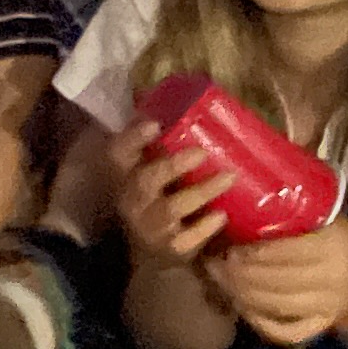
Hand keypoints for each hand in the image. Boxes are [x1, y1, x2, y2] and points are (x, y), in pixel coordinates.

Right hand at [111, 120, 233, 270]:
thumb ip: (159, 139)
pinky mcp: (172, 249)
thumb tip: (178, 94)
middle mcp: (134, 201)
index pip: (118, 153)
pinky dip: (204, 228)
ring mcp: (152, 227)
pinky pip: (187, 239)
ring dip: (201, 191)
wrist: (154, 255)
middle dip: (172, 166)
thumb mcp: (150, 170)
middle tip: (201, 152)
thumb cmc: (157, 199)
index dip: (132, 138)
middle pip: (145, 181)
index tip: (154, 123)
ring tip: (229, 177)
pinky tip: (221, 215)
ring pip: (172, 209)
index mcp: (125, 177)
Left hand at [209, 218, 347, 348]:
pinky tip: (240, 305)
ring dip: (239, 293)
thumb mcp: (323, 221)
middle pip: (273, 280)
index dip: (252, 252)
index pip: (284, 252)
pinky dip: (257, 321)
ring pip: (272, 305)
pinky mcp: (319, 327)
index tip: (230, 246)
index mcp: (332, 247)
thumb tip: (241, 211)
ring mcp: (325, 307)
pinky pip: (282, 331)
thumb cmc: (337, 242)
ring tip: (221, 279)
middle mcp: (331, 279)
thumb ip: (291, 219)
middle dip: (238, 273)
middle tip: (216, 262)